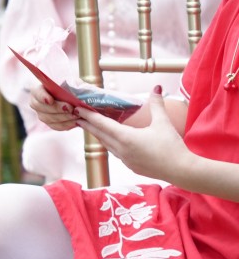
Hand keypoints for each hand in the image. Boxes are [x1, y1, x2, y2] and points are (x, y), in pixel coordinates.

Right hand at [28, 84, 78, 130]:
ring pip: (48, 118)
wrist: (74, 99)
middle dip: (56, 108)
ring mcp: (42, 114)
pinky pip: (56, 126)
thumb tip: (77, 87)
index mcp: (39, 89)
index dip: (42, 97)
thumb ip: (73, 84)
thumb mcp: (73, 83)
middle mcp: (37, 103)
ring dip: (63, 117)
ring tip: (75, 115)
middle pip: (40, 107)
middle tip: (70, 108)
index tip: (50, 100)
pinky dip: (66, 124)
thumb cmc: (71, 88)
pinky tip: (75, 121)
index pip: (36, 92)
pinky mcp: (50, 123)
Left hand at [74, 87, 190, 182]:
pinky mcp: (131, 166)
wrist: (182, 171)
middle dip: (88, 125)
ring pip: (106, 145)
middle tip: (77, 116)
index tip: (77, 109)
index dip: (88, 116)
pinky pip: (115, 153)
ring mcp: (125, 160)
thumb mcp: (163, 123)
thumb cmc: (172, 147)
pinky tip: (111, 141)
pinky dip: (109, 144)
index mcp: (126, 138)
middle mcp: (121, 150)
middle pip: (100, 134)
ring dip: (98, 135)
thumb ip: (157, 104)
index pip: (101, 124)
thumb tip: (157, 87)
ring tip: (91, 126)